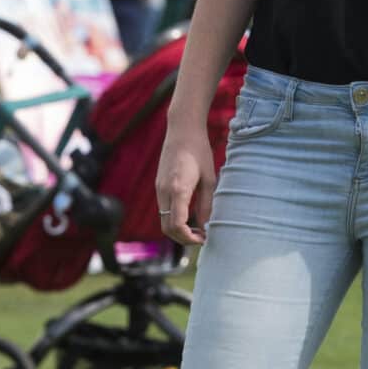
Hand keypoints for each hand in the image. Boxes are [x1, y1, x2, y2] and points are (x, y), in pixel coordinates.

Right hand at [155, 121, 217, 245]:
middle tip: (201, 237)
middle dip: (183, 238)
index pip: (177, 225)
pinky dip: (174, 219)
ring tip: (197, 229)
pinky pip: (163, 209)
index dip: (189, 238)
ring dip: (178, 230)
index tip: (203, 238)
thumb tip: (205, 226)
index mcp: (178, 189)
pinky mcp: (158, 185)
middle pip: (167, 228)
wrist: (182, 129)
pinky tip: (189, 215)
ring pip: (163, 220)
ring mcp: (159, 188)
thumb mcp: (209, 179)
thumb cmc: (199, 151)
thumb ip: (206, 205)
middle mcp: (164, 191)